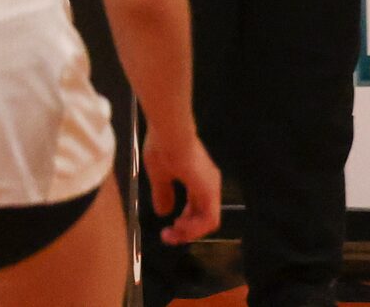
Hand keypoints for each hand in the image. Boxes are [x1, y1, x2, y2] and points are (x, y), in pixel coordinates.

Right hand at [145, 126, 220, 244]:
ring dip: (190, 232)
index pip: (195, 208)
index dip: (183, 222)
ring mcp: (211, 186)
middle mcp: (208, 182)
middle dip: (185, 231)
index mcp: (197, 177)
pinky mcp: (210, 190)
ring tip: (173, 233)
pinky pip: (209, 219)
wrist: (169, 132)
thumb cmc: (162, 147)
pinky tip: (180, 227)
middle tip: (168, 237)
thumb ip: (163, 193)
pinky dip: (195, 228)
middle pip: (202, 216)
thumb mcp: (159, 174)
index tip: (166, 230)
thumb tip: (164, 212)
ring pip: (207, 220)